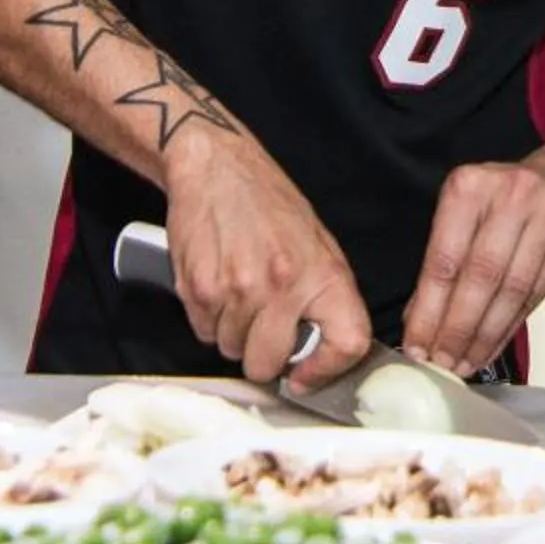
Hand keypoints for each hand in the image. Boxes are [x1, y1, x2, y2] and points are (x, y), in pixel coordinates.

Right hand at [161, 137, 374, 386]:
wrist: (216, 167)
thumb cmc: (267, 204)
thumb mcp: (317, 244)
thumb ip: (324, 297)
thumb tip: (326, 351)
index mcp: (322, 273)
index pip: (347, 343)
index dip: (326, 371)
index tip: (306, 376)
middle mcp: (281, 285)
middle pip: (267, 364)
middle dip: (263, 356)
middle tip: (262, 328)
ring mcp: (236, 289)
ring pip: (231, 350)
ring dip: (233, 334)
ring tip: (238, 294)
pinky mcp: (198, 289)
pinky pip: (203, 332)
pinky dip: (209, 318)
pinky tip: (217, 285)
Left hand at [402, 161, 544, 377]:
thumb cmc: (500, 204)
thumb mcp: (461, 215)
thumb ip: (440, 263)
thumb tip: (418, 322)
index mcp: (470, 188)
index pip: (445, 259)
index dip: (430, 309)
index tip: (417, 345)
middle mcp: (510, 198)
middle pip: (481, 277)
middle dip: (458, 328)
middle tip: (442, 363)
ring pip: (511, 292)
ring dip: (484, 336)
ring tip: (464, 364)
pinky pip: (534, 297)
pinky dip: (508, 329)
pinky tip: (490, 348)